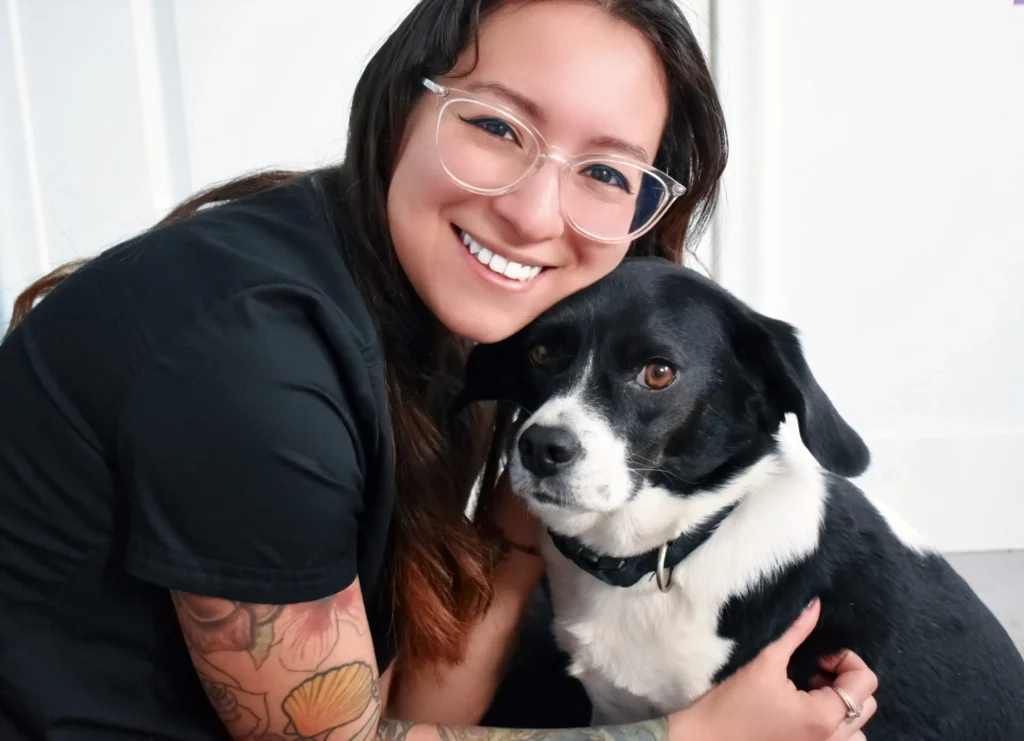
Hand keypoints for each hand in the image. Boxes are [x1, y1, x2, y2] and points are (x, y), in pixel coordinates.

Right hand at [668, 599, 877, 740]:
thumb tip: (815, 605)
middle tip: (811, 671)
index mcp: (823, 718)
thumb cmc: (730, 703)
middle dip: (844, 682)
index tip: (816, 655)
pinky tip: (802, 713)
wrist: (703, 739)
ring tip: (810, 696)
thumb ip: (795, 632)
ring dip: (842, 709)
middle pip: (866, 706)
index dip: (845, 659)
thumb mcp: (764, 662)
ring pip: (857, 730)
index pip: (865, 683)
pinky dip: (833, 727)